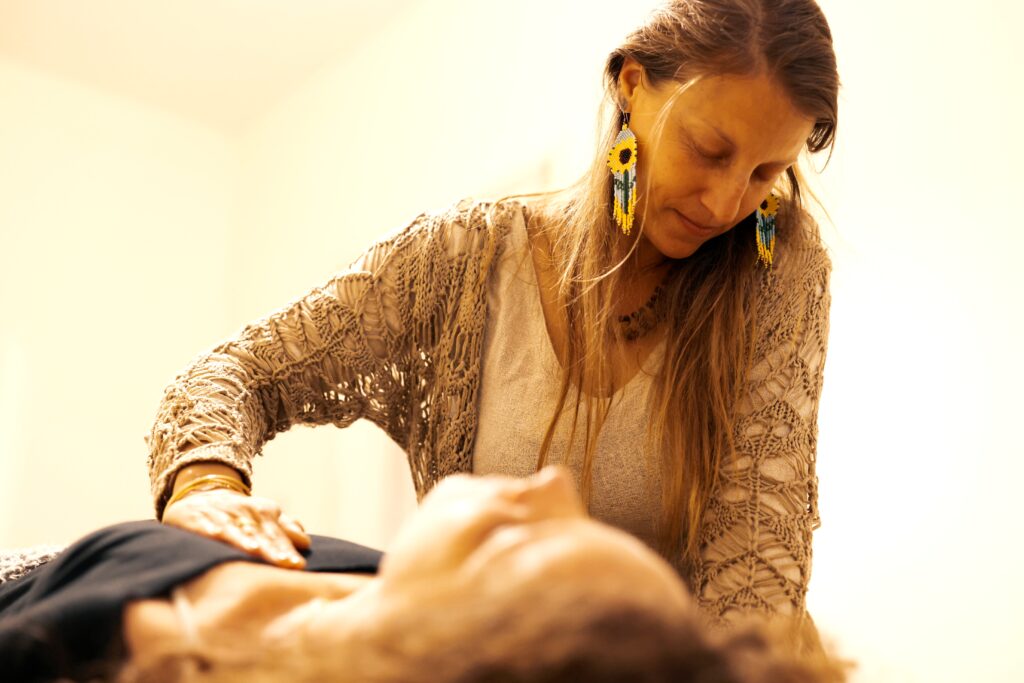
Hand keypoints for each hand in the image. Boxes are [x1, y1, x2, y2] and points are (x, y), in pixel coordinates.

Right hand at [161, 489, 309, 567]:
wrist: (201, 496)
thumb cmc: (239, 514)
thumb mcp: (263, 517)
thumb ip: (284, 529)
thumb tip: (306, 542)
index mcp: (263, 511)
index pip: (277, 534)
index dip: (287, 549)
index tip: (298, 565)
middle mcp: (244, 511)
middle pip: (260, 533)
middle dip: (272, 549)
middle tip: (286, 564)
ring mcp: (220, 514)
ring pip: (234, 529)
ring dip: (244, 539)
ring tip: (255, 550)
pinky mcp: (197, 517)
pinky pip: (204, 523)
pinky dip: (209, 528)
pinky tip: (215, 534)